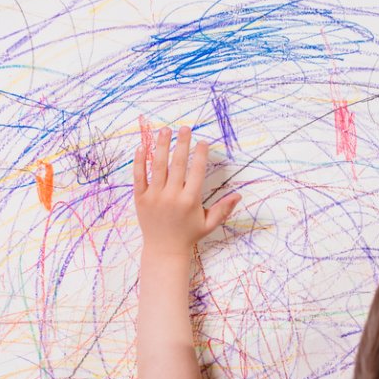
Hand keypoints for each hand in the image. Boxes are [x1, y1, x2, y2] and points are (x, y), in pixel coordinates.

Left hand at [133, 126, 240, 255]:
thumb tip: (239, 196)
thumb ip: (223, 209)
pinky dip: (139, 162)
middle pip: (178, 164)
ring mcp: (155, 197)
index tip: (202, 141)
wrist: (164, 250)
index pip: (196, 172)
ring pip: (158, 166)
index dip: (200, 155)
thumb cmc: (188, 235)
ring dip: (161, 146)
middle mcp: (172, 197)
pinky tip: (141, 147)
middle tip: (185, 128)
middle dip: (182, 144)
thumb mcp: (208, 224)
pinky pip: (139, 177)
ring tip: (165, 130)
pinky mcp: (141, 199)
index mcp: (190, 201)